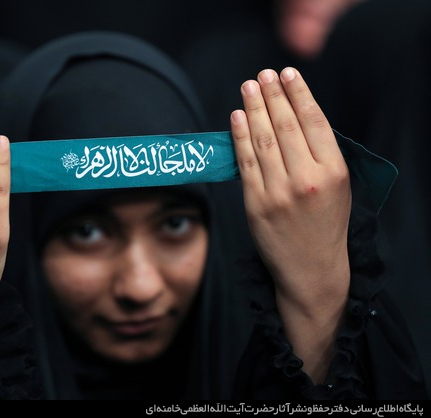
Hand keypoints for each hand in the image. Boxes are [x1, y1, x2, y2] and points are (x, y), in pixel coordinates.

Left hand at [230, 68, 350, 381]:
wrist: (312, 270)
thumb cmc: (326, 226)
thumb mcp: (338, 189)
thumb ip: (321, 156)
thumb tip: (294, 118)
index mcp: (334, 173)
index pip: (314, 122)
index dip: (298, 94)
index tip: (287, 74)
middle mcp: (307, 180)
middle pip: (286, 127)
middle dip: (272, 95)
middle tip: (262, 74)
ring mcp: (279, 193)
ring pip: (263, 141)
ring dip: (253, 110)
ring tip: (248, 87)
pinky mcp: (256, 205)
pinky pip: (245, 164)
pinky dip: (239, 137)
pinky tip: (237, 117)